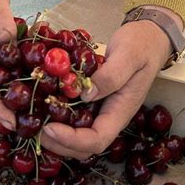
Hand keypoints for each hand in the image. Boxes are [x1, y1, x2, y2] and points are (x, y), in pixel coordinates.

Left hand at [40, 20, 171, 158]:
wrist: (150, 37)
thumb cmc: (142, 45)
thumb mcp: (129, 55)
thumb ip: (111, 75)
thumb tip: (85, 95)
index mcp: (121, 111)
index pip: (97, 140)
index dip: (72, 140)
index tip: (49, 128)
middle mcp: (110, 116)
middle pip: (84, 146)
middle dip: (59, 144)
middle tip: (34, 129)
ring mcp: (101, 109)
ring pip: (78, 135)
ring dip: (56, 136)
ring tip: (34, 122)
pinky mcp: (93, 100)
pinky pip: (75, 117)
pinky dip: (58, 117)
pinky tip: (42, 105)